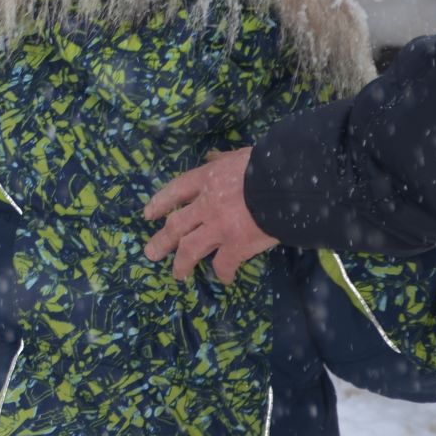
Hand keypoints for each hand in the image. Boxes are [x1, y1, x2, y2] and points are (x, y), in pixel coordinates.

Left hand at [142, 147, 278, 283]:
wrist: (287, 184)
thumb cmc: (265, 165)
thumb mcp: (240, 155)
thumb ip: (222, 160)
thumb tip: (212, 157)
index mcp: (206, 179)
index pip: (176, 191)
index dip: (160, 203)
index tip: (148, 214)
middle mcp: (206, 205)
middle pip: (176, 225)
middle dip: (162, 240)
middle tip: (151, 253)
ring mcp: (218, 227)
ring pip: (189, 248)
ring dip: (181, 263)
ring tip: (177, 274)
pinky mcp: (236, 245)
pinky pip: (223, 264)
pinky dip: (222, 272)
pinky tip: (223, 279)